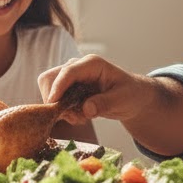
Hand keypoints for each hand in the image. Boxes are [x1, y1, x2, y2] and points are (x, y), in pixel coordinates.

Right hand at [39, 55, 155, 125]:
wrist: (132, 97)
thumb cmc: (130, 94)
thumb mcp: (122, 99)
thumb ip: (105, 103)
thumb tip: (86, 109)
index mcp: (92, 64)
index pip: (68, 71)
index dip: (58, 87)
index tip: (53, 104)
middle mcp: (78, 67)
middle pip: (50, 78)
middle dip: (55, 99)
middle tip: (73, 117)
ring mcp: (72, 77)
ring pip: (50, 88)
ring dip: (59, 107)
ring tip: (80, 118)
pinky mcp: (69, 88)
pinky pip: (55, 98)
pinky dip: (62, 111)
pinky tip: (79, 117)